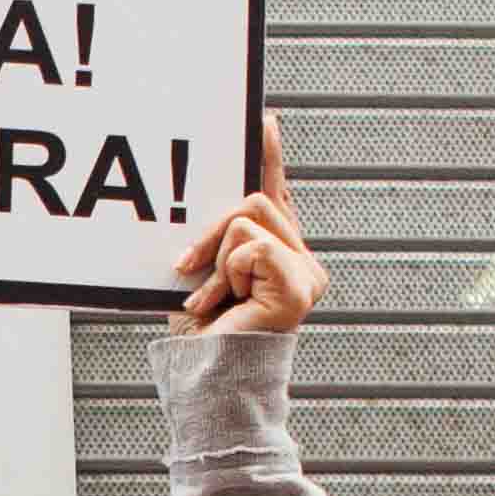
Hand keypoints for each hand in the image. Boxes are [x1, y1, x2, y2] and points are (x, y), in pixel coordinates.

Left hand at [170, 113, 324, 335]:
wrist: (206, 374)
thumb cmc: (202, 332)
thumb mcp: (203, 269)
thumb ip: (216, 234)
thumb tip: (215, 196)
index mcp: (281, 254)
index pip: (275, 195)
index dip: (269, 156)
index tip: (262, 121)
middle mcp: (302, 260)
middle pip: (255, 199)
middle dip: (210, 232)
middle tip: (188, 267)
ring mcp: (306, 273)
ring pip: (247, 217)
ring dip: (215, 258)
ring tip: (211, 297)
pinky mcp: (300, 286)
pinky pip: (252, 246)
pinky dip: (226, 273)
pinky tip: (227, 304)